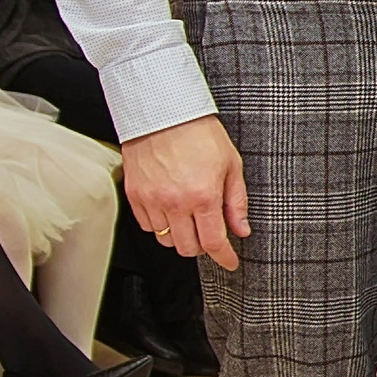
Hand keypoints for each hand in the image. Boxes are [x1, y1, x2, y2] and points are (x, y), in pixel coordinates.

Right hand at [123, 113, 250, 269]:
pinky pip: (147, 226)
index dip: (224, 258)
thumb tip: (241, 229)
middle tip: (211, 233)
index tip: (230, 262)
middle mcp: (175, 202)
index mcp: (203, 195)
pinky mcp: (134, 196)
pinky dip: (161, 225)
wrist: (164, 113)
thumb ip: (236, 202)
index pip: (213, 242)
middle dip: (203, 247)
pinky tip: (171, 209)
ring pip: (166, 240)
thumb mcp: (232, 165)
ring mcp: (151, 200)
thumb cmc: (200, 134)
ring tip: (190, 217)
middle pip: (187, 248)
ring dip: (181, 235)